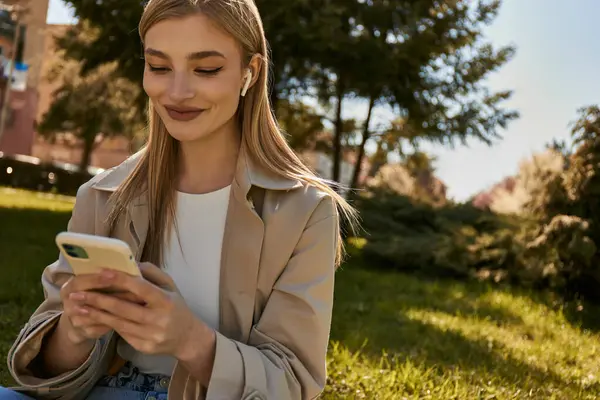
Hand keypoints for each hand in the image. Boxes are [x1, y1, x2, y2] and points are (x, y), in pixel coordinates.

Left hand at [70, 263, 208, 358]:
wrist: (187, 338)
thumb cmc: (176, 306)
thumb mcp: (171, 286)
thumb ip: (152, 273)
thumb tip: (130, 263)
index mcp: (166, 301)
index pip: (140, 288)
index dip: (120, 280)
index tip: (101, 272)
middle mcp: (158, 319)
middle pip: (123, 308)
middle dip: (97, 299)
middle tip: (76, 293)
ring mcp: (150, 335)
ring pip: (118, 323)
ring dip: (95, 314)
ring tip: (77, 306)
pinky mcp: (143, 347)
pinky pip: (122, 333)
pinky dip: (106, 324)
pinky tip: (92, 318)